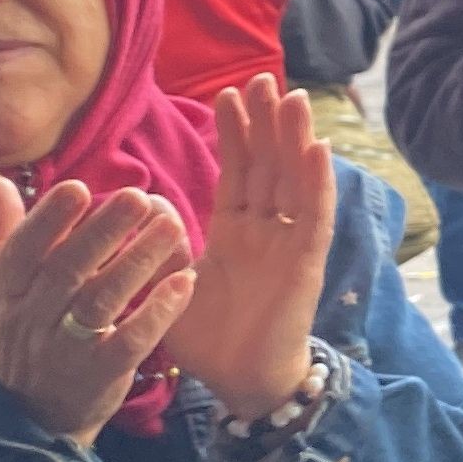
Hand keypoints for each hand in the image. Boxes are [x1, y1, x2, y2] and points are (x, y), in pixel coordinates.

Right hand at [0, 178, 196, 444]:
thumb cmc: (23, 332)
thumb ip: (3, 234)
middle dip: (103, 231)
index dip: (48, 220)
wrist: (27, 413)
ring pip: (103, 300)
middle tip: (138, 197)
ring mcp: (69, 346)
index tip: (78, 187)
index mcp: (11, 289)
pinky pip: (131, 340)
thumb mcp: (4, 288)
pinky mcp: (102, 372)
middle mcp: (36, 316)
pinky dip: (158, 312)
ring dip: (139, 262)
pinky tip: (184, 282)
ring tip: (172, 226)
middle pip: (69, 269)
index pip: (23, 251)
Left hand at [157, 76, 331, 419]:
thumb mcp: (167, 287)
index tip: (229, 94)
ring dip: (294, 139)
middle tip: (264, 78)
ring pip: (294, 180)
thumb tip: (145, 204)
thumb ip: (158, 248)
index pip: (239, 172)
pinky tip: (317, 149)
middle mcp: (266, 230)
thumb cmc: (206, 342)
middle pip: (270, 165)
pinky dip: (316, 182)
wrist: (238, 382)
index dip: (236, 134)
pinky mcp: (306, 262)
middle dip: (267, 122)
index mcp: (235, 232)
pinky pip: (314, 216)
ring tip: (291, 98)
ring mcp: (289, 243)